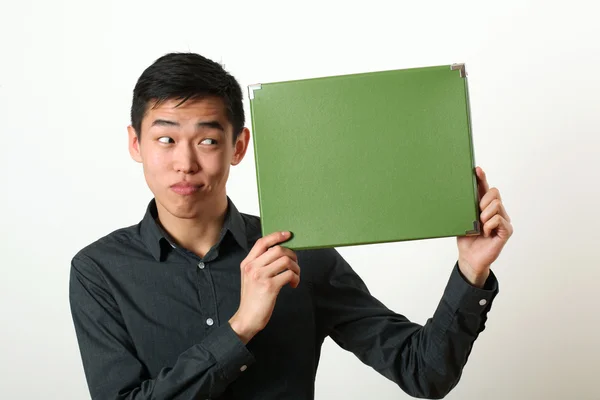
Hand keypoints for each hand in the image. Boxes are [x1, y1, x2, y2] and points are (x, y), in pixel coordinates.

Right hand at [229, 231, 299, 343]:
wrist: (247, 318)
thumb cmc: (252, 299)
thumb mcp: (250, 277)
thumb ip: (259, 264)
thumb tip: (279, 253)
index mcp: (247, 263)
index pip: (262, 242)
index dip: (276, 236)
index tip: (287, 235)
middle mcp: (252, 267)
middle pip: (277, 250)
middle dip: (291, 255)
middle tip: (295, 264)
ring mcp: (260, 276)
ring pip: (285, 261)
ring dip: (296, 268)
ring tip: (295, 276)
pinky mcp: (269, 286)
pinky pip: (289, 274)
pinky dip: (295, 278)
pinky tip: (293, 284)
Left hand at [457, 167, 512, 287]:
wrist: (469, 257)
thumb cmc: (467, 239)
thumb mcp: (463, 219)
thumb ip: (465, 206)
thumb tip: (458, 192)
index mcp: (484, 207)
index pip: (485, 188)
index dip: (481, 178)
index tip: (476, 169)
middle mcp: (496, 211)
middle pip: (494, 192)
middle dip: (483, 200)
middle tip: (477, 214)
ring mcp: (503, 220)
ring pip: (496, 205)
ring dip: (484, 215)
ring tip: (481, 226)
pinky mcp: (507, 230)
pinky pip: (498, 219)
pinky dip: (488, 225)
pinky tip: (485, 233)